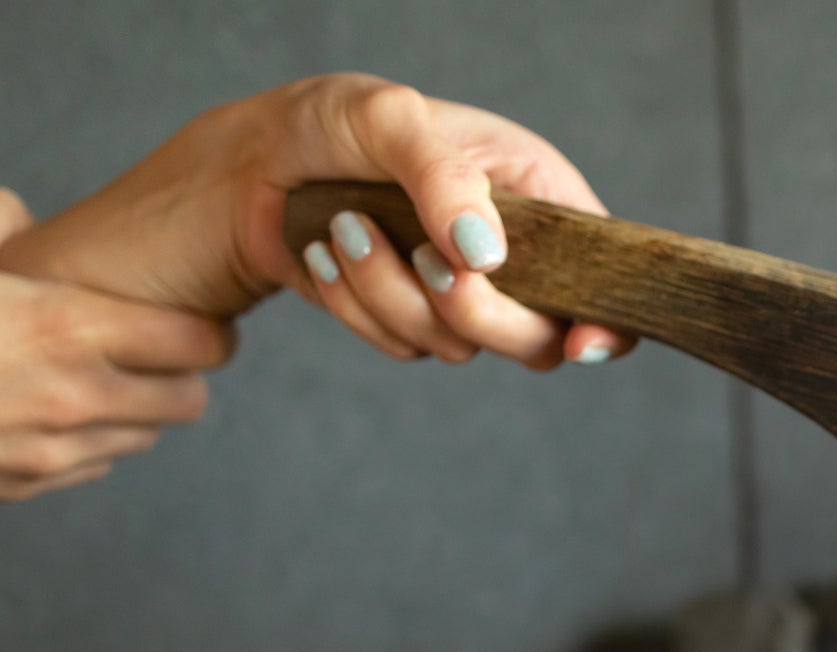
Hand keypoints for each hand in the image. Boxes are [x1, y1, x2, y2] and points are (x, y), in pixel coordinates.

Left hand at [0, 74, 635, 370]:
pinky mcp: (406, 319)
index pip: (603, 269)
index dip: (606, 317)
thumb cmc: (318, 125)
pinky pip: (405, 349)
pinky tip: (325, 257)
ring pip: (463, 347)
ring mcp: (456, 290)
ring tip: (343, 230)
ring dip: (392, 296)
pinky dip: (357, 310)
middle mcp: (506, 247)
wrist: (230, 173)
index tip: (580, 342)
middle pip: (539, 333)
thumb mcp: (385, 116)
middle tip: (428, 264)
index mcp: (532, 189)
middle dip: (474, 310)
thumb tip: (485, 252)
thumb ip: (444, 173)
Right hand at [0, 187, 234, 525]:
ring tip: (101, 375)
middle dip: (182, 372)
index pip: (199, 341)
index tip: (198, 314)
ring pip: (146, 435)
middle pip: (189, 398)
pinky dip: (94, 439)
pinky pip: (97, 464)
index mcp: (65, 330)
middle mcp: (77, 397)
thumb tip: (16, 213)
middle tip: (156, 346)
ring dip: (139, 407)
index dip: (209, 328)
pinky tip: (56, 410)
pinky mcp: (30, 485)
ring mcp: (56, 450)